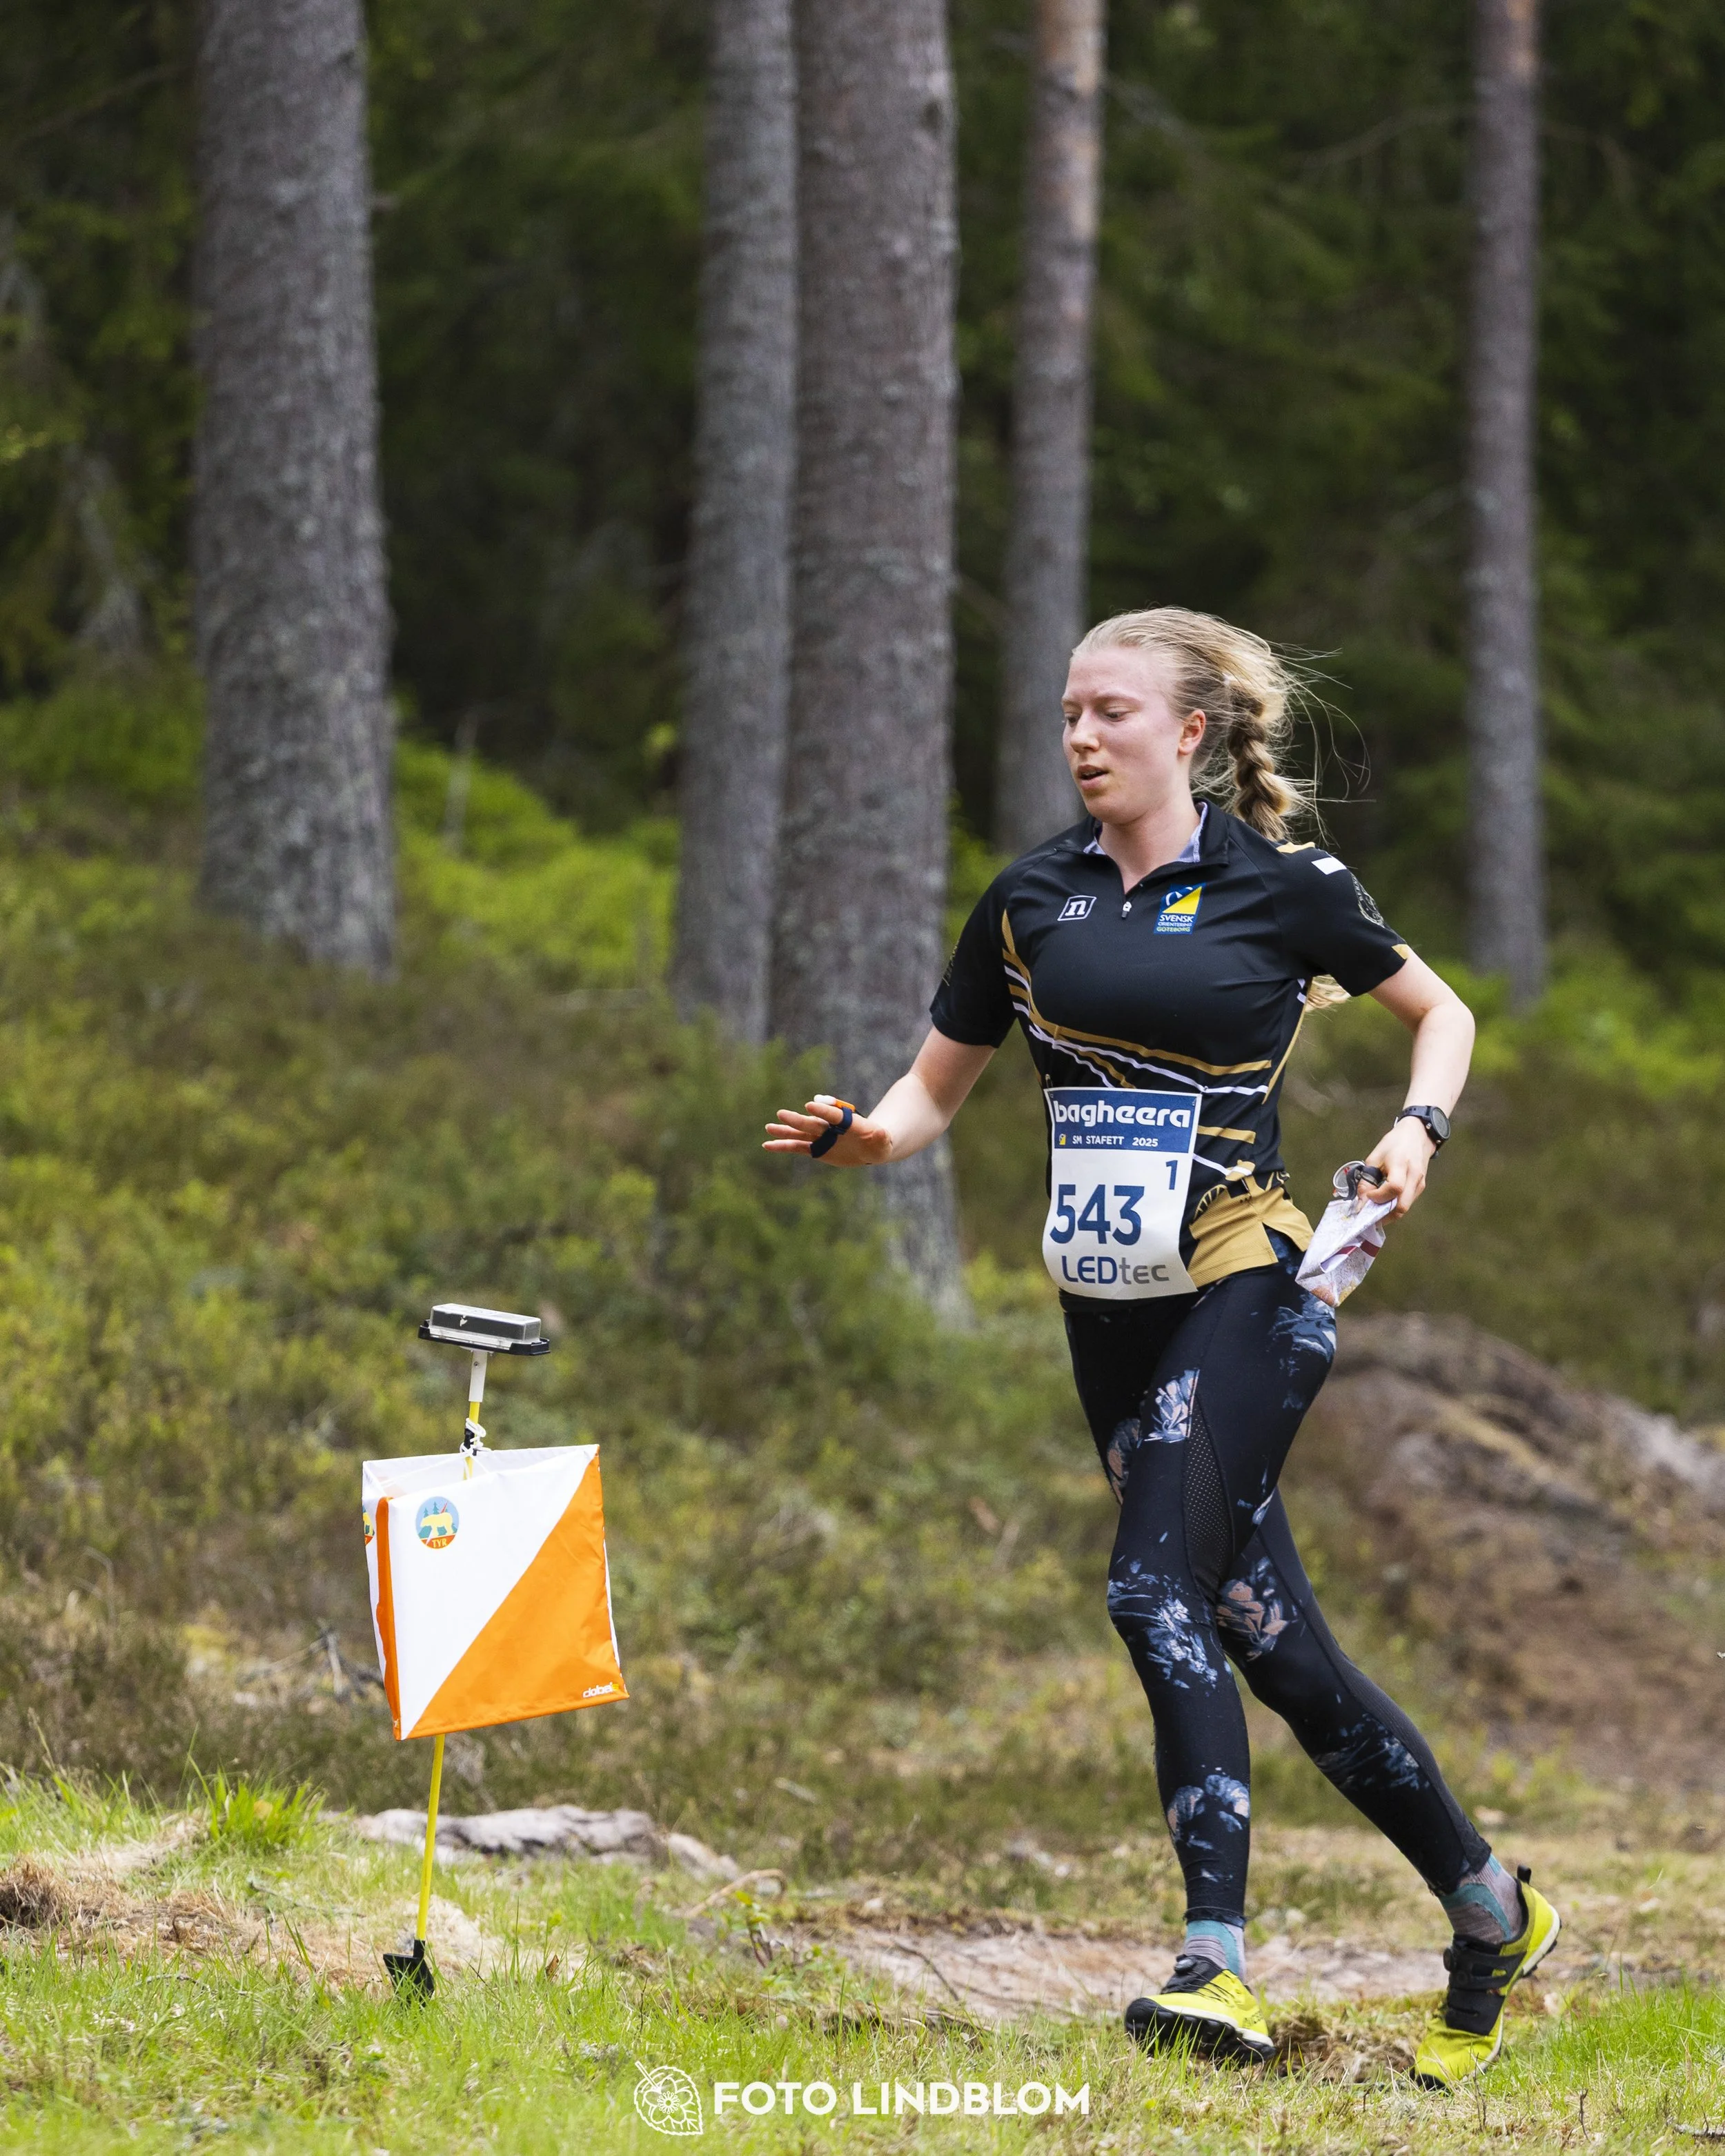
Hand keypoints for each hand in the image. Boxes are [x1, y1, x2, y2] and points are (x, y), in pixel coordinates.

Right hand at [764, 1095, 892, 1166]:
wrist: (869, 1146)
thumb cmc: (879, 1142)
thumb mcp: (883, 1140)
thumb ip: (880, 1136)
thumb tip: (880, 1133)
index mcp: (846, 1122)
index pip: (834, 1115)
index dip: (823, 1110)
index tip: (809, 1105)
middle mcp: (830, 1128)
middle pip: (812, 1123)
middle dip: (798, 1119)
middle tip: (781, 1114)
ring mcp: (821, 1137)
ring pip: (800, 1133)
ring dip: (785, 1131)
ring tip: (769, 1127)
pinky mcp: (816, 1148)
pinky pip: (797, 1147)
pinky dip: (782, 1146)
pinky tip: (767, 1145)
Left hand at [1363, 1115, 1435, 1217]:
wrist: (1417, 1135)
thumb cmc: (1394, 1143)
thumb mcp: (1375, 1157)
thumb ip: (1367, 1180)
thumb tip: (1361, 1201)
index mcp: (1401, 1165)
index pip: (1394, 1188)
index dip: (1378, 1196)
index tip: (1366, 1196)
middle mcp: (1414, 1176)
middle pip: (1402, 1206)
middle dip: (1383, 1213)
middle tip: (1368, 1212)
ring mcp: (1420, 1183)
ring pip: (1405, 1207)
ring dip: (1388, 1212)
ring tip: (1374, 1208)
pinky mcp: (1421, 1187)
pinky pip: (1407, 1202)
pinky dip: (1394, 1206)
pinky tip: (1384, 1201)